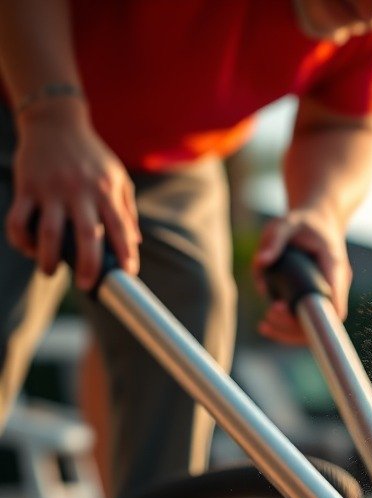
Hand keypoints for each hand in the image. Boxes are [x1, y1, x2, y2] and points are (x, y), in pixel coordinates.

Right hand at [5, 100, 140, 290]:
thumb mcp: (117, 176)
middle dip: (88, 265)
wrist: (54, 120)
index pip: (119, 228)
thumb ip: (126, 209)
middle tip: (87, 286)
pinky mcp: (26, 187)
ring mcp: (51, 190)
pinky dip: (21, 239)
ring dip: (49, 258)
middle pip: (86, 236)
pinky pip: (19, 219)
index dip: (125, 254)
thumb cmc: (91, 154)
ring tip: (50, 272)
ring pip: (49, 232)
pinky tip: (29, 250)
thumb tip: (135, 243)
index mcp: (105, 190)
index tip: (128, 275)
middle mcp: (79, 191)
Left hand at [254, 209, 351, 344]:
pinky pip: (306, 320)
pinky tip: (265, 325)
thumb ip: (275, 240)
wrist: (320, 221)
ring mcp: (326, 294)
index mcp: (334, 268)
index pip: (335, 306)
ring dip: (288, 332)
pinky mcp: (315, 298)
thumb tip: (262, 262)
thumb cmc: (305, 222)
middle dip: (294, 327)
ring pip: (314, 326)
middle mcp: (334, 285)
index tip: (282, 310)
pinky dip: (286, 327)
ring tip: (263, 324)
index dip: (314, 319)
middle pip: (323, 323)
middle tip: (268, 315)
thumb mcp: (288, 223)